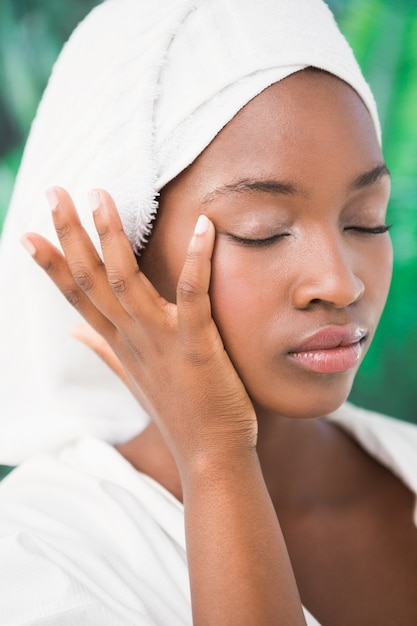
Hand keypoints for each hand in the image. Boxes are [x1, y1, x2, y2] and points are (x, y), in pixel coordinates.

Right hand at [22, 187, 256, 474]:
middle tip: (54, 192)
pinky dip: (196, 259)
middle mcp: (131, 337)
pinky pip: (191, 294)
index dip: (50, 265)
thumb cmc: (178, 413)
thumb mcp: (133, 378)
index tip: (26, 233)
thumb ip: (104, 351)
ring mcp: (161, 340)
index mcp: (119, 343)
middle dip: (69, 235)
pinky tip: (204, 225)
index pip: (76, 297)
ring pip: (126, 281)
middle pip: (91, 280)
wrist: (210, 457)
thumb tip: (74, 334)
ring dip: (112, 238)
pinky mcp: (196, 344)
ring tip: (99, 196)